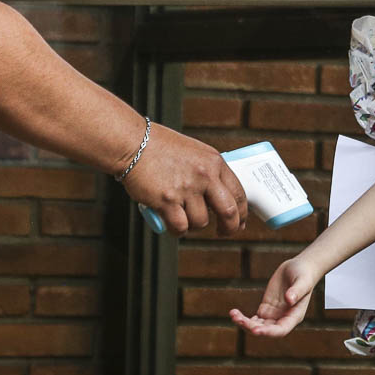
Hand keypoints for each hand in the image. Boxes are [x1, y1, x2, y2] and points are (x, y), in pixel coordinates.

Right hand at [119, 123, 245, 234]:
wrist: (132, 143)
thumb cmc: (158, 147)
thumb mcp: (194, 153)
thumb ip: (208, 172)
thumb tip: (218, 195)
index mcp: (214, 161)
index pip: (239, 192)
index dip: (242, 212)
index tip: (239, 221)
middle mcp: (204, 175)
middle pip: (229, 212)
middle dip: (230, 228)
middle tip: (224, 232)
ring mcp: (186, 188)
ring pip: (201, 222)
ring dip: (192, 224)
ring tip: (180, 214)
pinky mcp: (167, 201)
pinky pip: (180, 227)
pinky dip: (177, 230)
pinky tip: (171, 223)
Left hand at [230, 256, 317, 336]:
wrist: (300, 268)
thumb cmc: (304, 275)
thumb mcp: (303, 281)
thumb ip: (297, 291)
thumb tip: (289, 299)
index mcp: (294, 317)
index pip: (280, 330)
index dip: (268, 332)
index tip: (255, 330)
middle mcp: (283, 319)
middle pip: (266, 330)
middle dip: (251, 327)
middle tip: (238, 318)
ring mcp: (274, 315)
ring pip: (258, 326)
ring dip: (245, 323)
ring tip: (233, 314)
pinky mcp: (266, 308)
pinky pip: (254, 319)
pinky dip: (244, 318)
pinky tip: (234, 313)